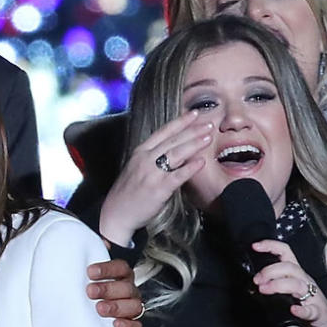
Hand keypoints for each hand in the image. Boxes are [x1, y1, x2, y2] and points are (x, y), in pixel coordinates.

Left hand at [86, 259, 143, 326]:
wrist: (90, 307)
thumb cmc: (91, 285)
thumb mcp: (88, 271)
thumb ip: (93, 254)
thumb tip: (99, 243)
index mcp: (121, 274)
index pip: (120, 267)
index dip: (107, 269)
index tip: (90, 272)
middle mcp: (129, 289)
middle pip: (126, 287)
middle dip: (108, 289)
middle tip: (90, 291)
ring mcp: (132, 306)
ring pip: (134, 305)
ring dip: (116, 306)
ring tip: (100, 309)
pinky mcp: (131, 324)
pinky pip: (137, 326)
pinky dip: (129, 326)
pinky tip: (116, 325)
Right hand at [99, 111, 211, 245]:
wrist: (116, 213)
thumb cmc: (128, 192)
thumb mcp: (136, 168)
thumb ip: (153, 158)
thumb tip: (174, 150)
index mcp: (140, 151)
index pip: (163, 131)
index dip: (180, 121)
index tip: (194, 113)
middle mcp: (146, 159)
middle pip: (173, 140)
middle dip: (193, 130)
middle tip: (209, 123)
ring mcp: (152, 173)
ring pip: (176, 153)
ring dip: (194, 144)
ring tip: (208, 137)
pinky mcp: (159, 188)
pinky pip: (178, 175)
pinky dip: (190, 167)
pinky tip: (202, 162)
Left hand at [251, 240, 326, 326]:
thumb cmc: (308, 309)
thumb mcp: (288, 295)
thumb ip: (273, 289)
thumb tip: (251, 288)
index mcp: (297, 275)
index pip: (285, 253)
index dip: (270, 246)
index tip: (255, 246)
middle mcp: (305, 282)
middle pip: (289, 267)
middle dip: (270, 271)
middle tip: (256, 281)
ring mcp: (313, 298)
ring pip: (297, 284)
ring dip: (279, 285)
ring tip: (264, 290)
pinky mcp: (319, 314)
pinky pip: (312, 310)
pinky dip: (302, 310)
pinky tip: (294, 310)